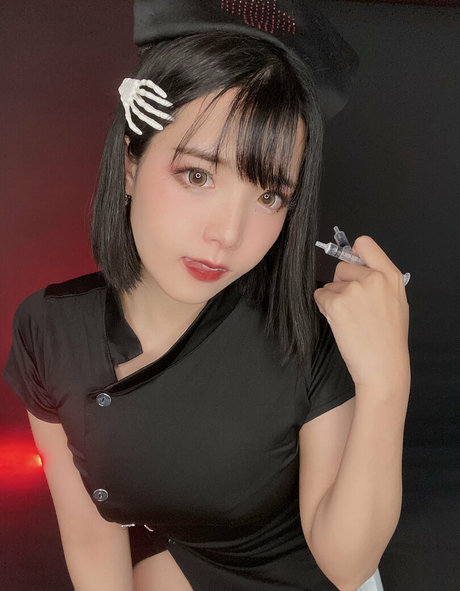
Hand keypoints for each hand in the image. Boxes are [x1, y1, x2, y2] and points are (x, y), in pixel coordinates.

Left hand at [314, 236, 409, 394]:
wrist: (383, 366)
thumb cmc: (389, 339)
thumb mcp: (396, 301)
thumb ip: (379, 280)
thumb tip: (357, 267)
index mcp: (391, 275)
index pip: (365, 243)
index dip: (354, 253)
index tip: (352, 266)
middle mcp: (373, 277)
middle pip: (342, 266)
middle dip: (341, 284)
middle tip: (355, 308)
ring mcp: (353, 290)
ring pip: (330, 285)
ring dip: (334, 300)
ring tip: (351, 320)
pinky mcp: (336, 303)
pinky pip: (320, 297)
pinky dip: (325, 309)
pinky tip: (341, 323)